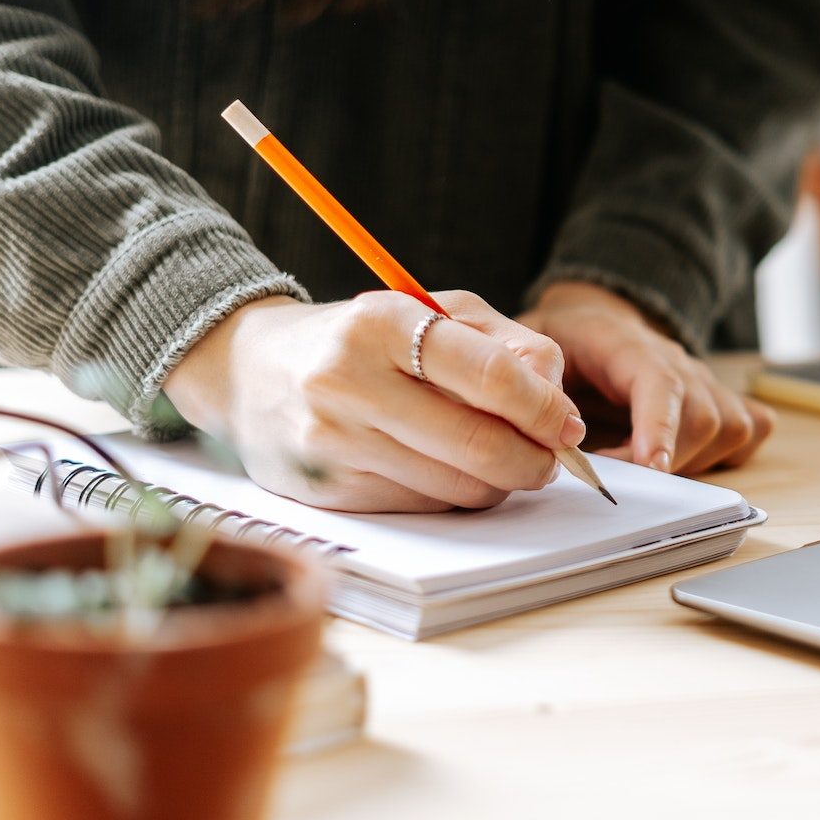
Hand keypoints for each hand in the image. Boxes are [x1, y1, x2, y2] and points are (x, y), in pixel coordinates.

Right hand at [162, 292, 583, 512]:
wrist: (249, 371)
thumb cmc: (363, 338)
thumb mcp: (433, 312)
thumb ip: (507, 345)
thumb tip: (559, 406)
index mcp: (381, 322)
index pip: (488, 375)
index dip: (544, 409)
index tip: (569, 426)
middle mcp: (349, 382)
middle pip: (479, 445)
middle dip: (534, 460)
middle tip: (551, 458)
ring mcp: (334, 443)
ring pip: (457, 489)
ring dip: (498, 483)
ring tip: (496, 459)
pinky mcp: (327, 491)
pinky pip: (422, 508)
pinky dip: (452, 496)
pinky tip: (443, 469)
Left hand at [519, 281, 772, 474]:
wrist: (597, 320)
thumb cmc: (565, 337)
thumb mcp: (530, 338)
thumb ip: (533, 370)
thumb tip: (547, 418)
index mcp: (629, 344)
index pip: (660, 381)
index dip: (659, 426)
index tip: (652, 467)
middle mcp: (678, 362)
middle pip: (702, 416)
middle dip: (666, 460)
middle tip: (614, 476)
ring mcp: (702, 382)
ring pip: (729, 429)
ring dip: (690, 463)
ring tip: (640, 469)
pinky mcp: (718, 401)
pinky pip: (749, 432)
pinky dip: (725, 457)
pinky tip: (684, 461)